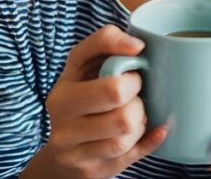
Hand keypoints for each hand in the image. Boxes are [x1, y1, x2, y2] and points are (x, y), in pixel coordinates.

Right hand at [41, 25, 169, 178]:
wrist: (63, 155)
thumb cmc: (83, 100)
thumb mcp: (85, 68)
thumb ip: (106, 44)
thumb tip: (136, 45)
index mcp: (63, 86)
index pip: (97, 56)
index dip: (124, 53)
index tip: (138, 52)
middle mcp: (61, 115)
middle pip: (116, 94)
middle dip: (136, 92)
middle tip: (136, 93)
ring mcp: (72, 146)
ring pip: (125, 129)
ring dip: (139, 121)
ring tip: (134, 115)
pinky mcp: (89, 170)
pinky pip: (131, 153)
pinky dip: (147, 140)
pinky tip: (148, 131)